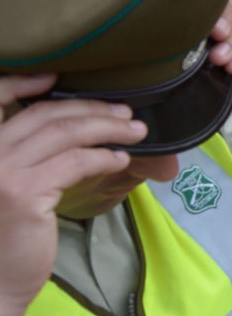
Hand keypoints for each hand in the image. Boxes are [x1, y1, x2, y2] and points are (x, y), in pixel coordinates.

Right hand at [0, 75, 145, 315]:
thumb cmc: (8, 238)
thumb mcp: (15, 190)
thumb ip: (38, 159)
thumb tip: (93, 133)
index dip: (21, 82)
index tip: (55, 76)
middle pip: (43, 114)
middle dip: (90, 108)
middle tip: (125, 111)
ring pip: (64, 133)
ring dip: (107, 128)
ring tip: (136, 131)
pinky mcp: (22, 193)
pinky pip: (74, 161)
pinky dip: (103, 156)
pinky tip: (121, 159)